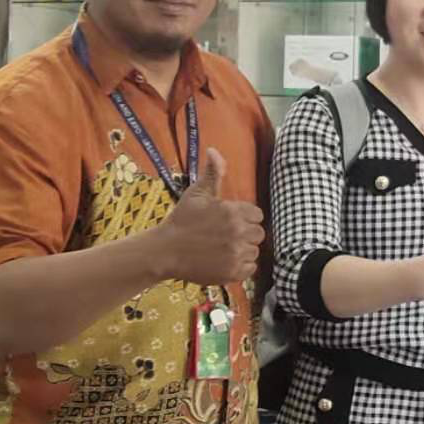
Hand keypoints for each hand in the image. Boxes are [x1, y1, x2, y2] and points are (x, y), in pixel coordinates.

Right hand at [156, 148, 264, 286]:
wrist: (165, 251)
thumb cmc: (181, 220)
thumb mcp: (196, 193)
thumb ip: (212, 173)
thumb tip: (214, 150)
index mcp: (233, 211)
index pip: (257, 215)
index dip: (245, 218)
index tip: (229, 222)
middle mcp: (238, 232)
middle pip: (258, 233)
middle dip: (245, 234)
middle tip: (226, 236)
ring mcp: (236, 254)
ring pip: (254, 251)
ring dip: (243, 250)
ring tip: (223, 249)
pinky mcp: (232, 272)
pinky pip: (250, 268)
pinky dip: (240, 266)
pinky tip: (224, 261)